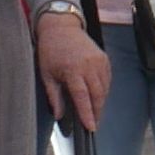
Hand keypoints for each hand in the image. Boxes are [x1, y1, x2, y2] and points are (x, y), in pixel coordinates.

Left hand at [36, 12, 112, 130]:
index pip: (82, 97)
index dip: (87, 114)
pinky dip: (103, 90)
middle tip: (94, 124)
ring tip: (94, 111)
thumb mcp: (46, 74)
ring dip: (100, 102)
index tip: (91, 127)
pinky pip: (107, 79)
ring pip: (104, 89)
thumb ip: (54, 96)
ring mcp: (98, 61)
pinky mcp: (104, 58)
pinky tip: (96, 95)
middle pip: (97, 95)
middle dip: (97, 112)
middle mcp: (88, 65)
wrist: (61, 27)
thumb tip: (59, 115)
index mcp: (72, 70)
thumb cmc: (51, 50)